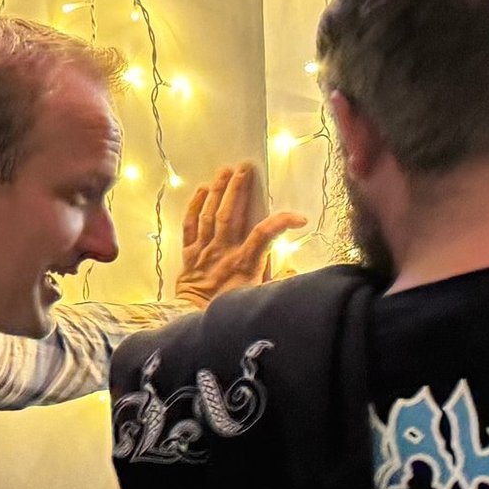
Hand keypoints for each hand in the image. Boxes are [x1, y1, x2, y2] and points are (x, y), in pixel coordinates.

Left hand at [170, 163, 306, 308]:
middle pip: (232, 214)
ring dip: (218, 191)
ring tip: (225, 171)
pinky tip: (201, 191)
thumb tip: (295, 269)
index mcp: (245, 263)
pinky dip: (195, 207)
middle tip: (245, 167)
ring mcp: (204, 251)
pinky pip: (190, 226)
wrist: (194, 321)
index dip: (282, 222)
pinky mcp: (189, 254)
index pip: (265, 235)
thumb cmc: (230, 310)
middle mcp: (224, 252)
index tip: (299, 218)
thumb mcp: (260, 298)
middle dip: (239, 189)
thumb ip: (279, 282)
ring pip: (210, 215)